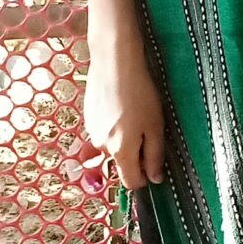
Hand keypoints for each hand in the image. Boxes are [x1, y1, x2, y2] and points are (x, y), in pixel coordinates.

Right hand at [84, 40, 166, 190]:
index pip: (130, 182)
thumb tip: (155, 179)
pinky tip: (121, 104)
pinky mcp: (87, 117)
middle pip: (121, 163)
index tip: (155, 163)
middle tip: (147, 128)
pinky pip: (104, 131)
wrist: (114, 61)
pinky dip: (114, 125)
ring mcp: (91, 132)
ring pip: (112, 146)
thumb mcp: (155, 125)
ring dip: (123, 138)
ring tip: (133, 112)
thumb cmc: (140, 93)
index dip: (145, 178)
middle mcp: (102, 147)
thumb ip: (155, 155)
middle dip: (135, 154)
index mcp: (120, 152)